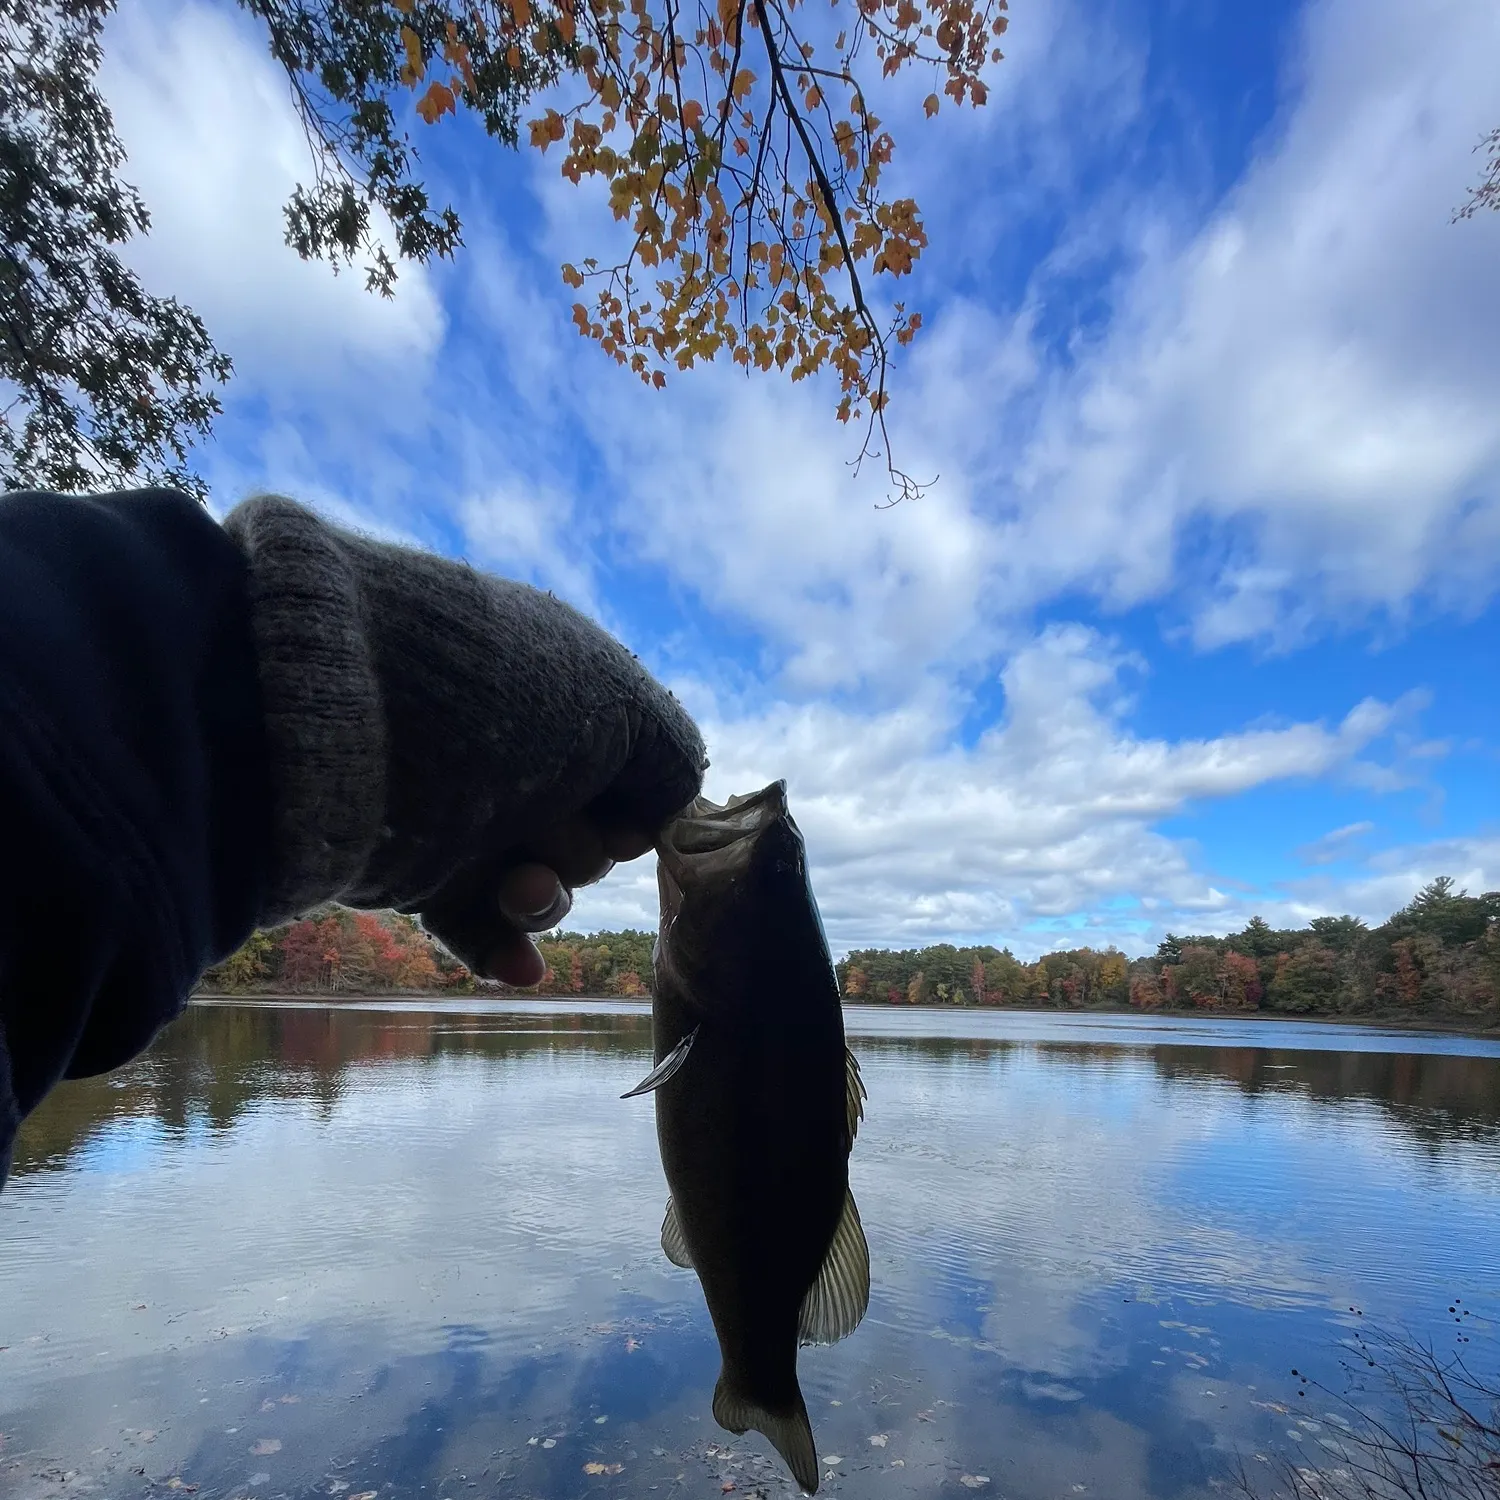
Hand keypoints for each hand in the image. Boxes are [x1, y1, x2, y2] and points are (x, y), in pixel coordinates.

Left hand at [224, 494, 706, 960]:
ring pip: (536, 885)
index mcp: (560, 690)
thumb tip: (658, 819)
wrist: (344, 724)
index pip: (630, 767)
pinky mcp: (410, 865)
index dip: (638, 803)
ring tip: (517, 886)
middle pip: (588, 834)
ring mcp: (459, 809)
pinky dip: (499, 945)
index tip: (626, 817)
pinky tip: (523, 971)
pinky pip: (469, 922)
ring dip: (543, 896)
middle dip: (583, 843)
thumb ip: (672, 757)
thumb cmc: (498, 698)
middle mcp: (513, 749)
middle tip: (551, 828)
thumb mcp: (619, 703)